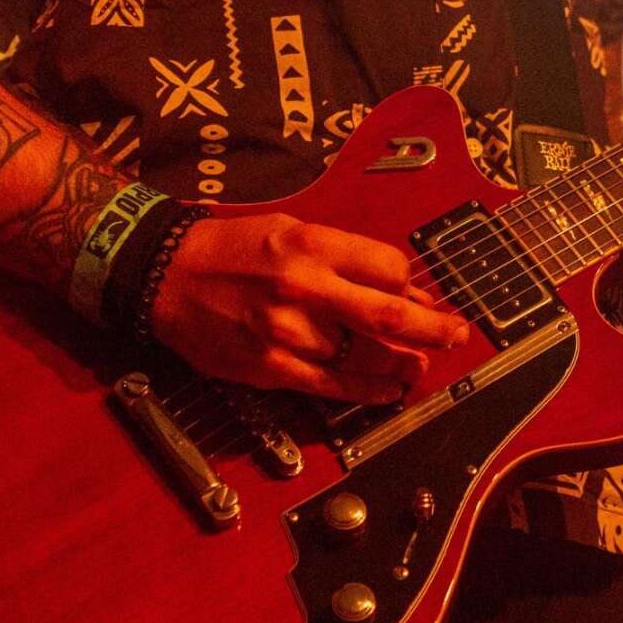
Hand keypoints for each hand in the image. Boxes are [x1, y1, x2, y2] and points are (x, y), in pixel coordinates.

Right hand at [150, 214, 469, 403]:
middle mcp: (305, 288)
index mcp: (313, 245)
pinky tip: (390, 391)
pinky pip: (335, 387)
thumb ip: (345, 257)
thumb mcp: (291, 231)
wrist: (167, 276)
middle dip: (433, 328)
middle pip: (390, 315)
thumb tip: (398, 286)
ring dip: (403, 364)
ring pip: (366, 357)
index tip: (420, 294)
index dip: (412, 284)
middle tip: (455, 334)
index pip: (389, 268)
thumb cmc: (231, 249)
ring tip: (420, 366)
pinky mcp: (274, 368)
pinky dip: (369, 391)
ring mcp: (290, 332)